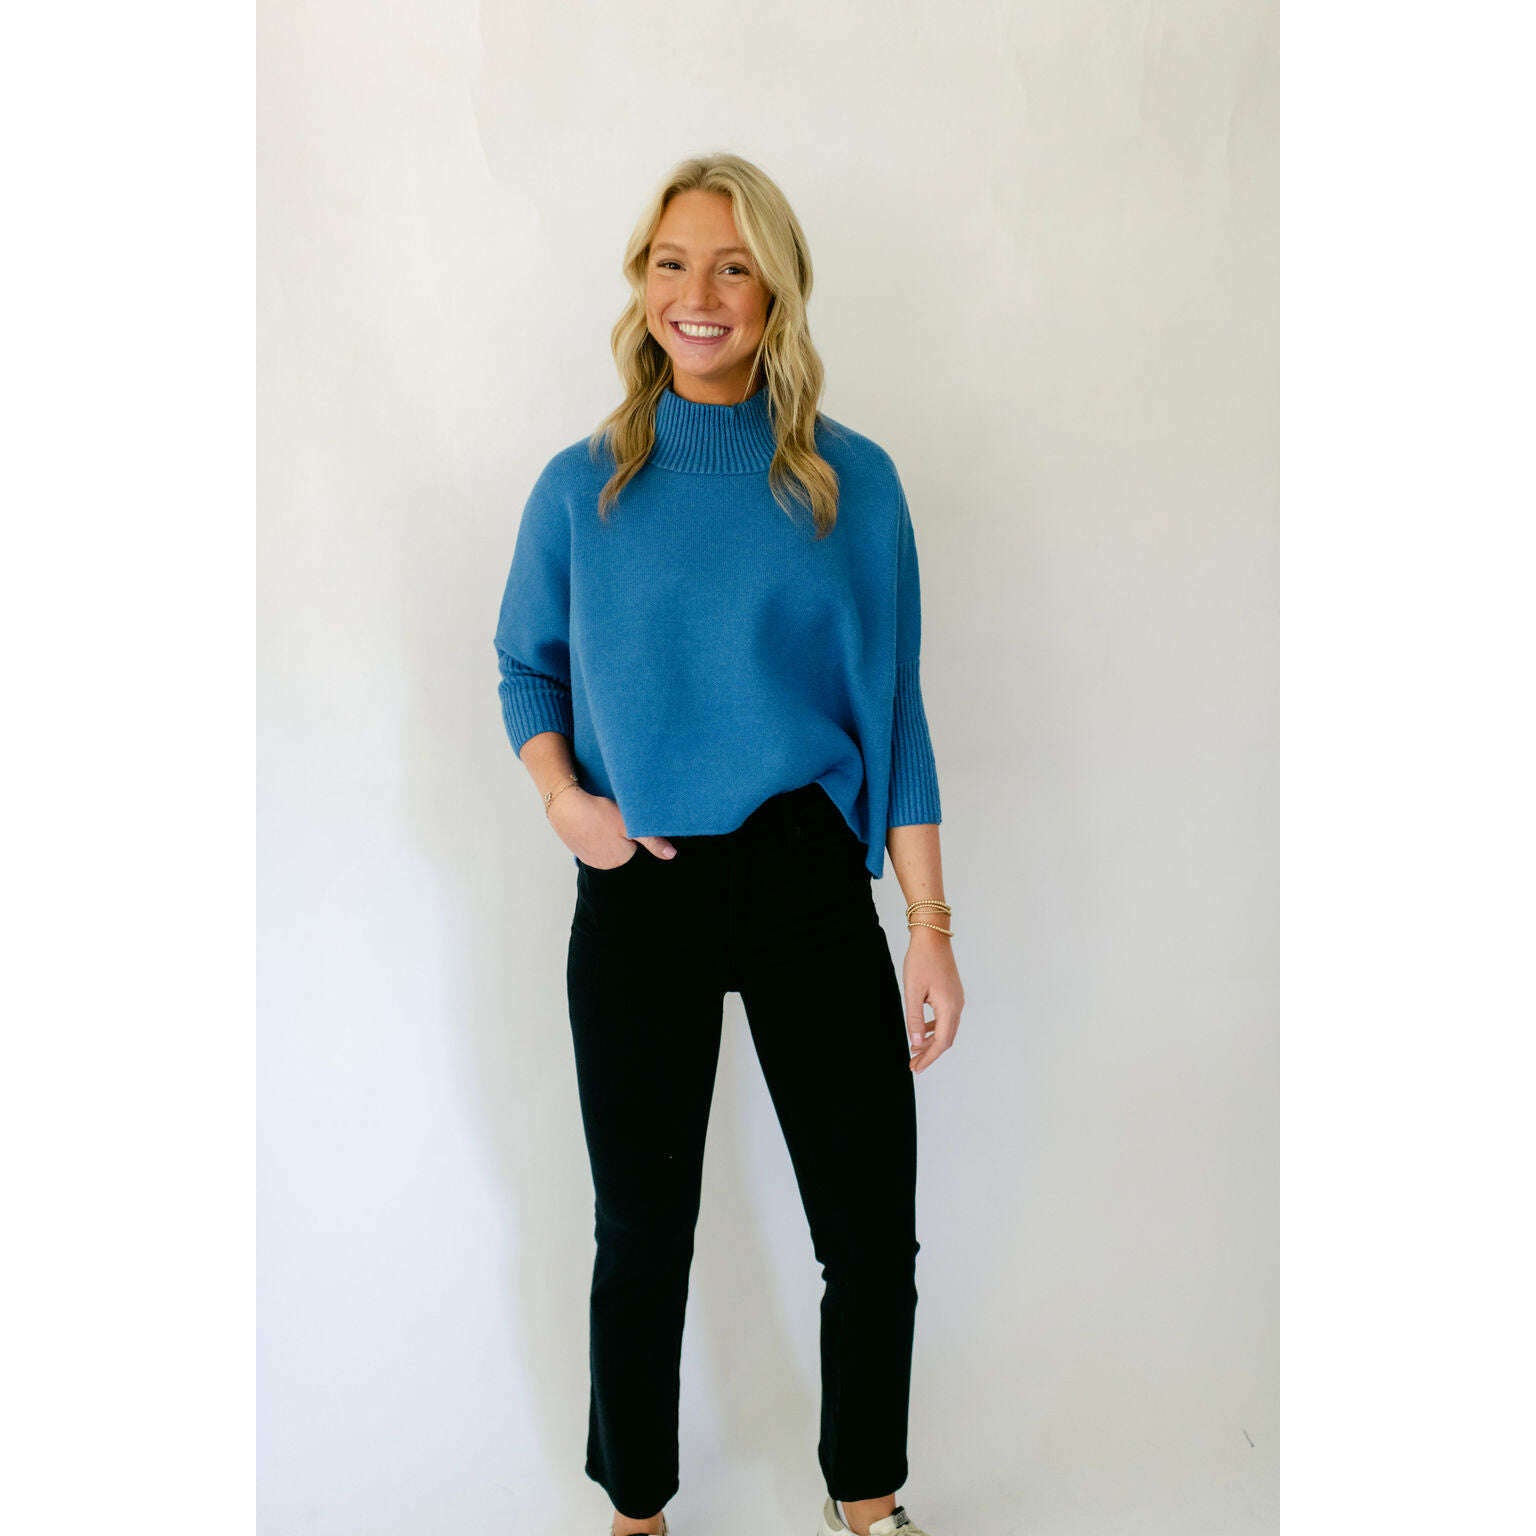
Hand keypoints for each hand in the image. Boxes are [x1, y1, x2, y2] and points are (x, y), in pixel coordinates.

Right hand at [548, 787, 676, 867]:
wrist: (564, 805)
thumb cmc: (597, 814)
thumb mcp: (628, 824)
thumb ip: (652, 841)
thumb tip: (671, 855)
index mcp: (620, 860)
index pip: (637, 848)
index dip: (635, 833)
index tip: (629, 822)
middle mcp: (605, 865)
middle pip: (623, 850)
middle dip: (623, 836)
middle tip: (615, 818)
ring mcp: (590, 859)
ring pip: (608, 846)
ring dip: (609, 836)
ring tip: (603, 821)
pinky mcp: (579, 851)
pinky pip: (595, 845)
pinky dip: (596, 836)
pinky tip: (593, 824)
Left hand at [903, 930, 963, 1073]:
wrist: (933, 936)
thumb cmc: (920, 961)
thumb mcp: (913, 991)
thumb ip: (915, 1019)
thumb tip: (916, 1043)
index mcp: (949, 1007)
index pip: (941, 1042)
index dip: (928, 1058)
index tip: (915, 1068)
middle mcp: (957, 1006)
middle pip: (946, 1039)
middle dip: (930, 1054)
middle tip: (913, 1065)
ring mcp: (957, 999)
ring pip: (947, 1029)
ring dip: (932, 1042)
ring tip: (915, 1051)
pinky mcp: (953, 993)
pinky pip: (947, 1018)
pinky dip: (935, 1029)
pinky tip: (922, 1031)